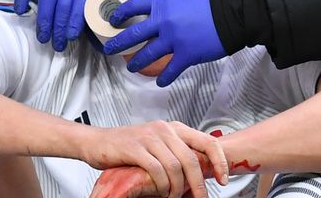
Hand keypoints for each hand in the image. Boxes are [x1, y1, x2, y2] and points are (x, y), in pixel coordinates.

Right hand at [15, 0, 99, 50]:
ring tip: (43, 37)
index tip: (70, 37)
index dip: (75, 22)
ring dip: (44, 21)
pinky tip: (21, 12)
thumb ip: (86, 4)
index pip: (82, 3)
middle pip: (64, 4)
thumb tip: (86, 34)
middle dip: (60, 28)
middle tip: (57, 44)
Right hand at [82, 122, 227, 197]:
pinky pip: (156, 170)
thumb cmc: (128, 149)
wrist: (97, 143)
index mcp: (174, 128)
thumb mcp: (158, 147)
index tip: (223, 180)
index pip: (207, 142)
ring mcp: (149, 137)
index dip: (220, 161)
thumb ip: (177, 154)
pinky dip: (161, 185)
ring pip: (175, 167)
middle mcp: (164, 129)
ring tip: (172, 197)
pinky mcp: (134, 147)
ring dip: (177, 189)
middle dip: (198, 184)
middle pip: (192, 160)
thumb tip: (200, 175)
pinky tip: (159, 191)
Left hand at [104, 0, 226, 86]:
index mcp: (162, 4)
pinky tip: (160, 82)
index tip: (113, 20)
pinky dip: (164, 78)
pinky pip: (169, 70)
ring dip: (137, 63)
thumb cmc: (210, 4)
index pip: (133, 6)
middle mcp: (163, 22)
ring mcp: (173, 40)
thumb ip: (168, 7)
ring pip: (147, 55)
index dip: (120, 14)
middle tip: (110, 50)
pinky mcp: (186, 55)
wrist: (231, 14)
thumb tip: (158, 15)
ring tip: (132, 67)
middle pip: (133, 34)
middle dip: (118, 44)